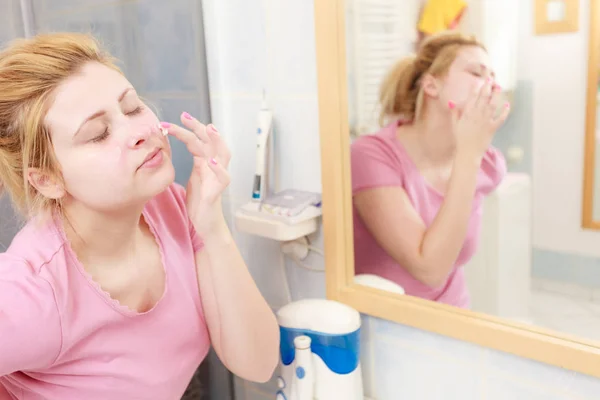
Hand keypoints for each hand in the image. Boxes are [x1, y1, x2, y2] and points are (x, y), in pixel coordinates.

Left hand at [162, 112, 230, 235]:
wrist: (204, 223)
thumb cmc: (198, 201)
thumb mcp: (192, 177)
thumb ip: (190, 162)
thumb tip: (172, 149)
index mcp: (205, 162)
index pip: (198, 140)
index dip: (188, 128)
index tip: (174, 119)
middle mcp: (214, 166)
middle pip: (211, 141)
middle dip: (199, 127)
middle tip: (185, 116)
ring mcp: (218, 177)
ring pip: (224, 154)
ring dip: (218, 141)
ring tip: (209, 129)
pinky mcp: (218, 191)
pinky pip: (223, 178)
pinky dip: (219, 168)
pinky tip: (210, 161)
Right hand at [449, 79, 509, 161]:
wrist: (467, 152)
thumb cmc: (460, 138)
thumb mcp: (454, 124)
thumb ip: (454, 112)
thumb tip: (451, 101)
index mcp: (467, 113)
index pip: (472, 97)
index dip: (477, 88)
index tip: (480, 81)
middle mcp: (477, 115)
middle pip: (484, 97)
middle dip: (488, 87)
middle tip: (491, 79)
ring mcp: (485, 121)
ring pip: (493, 104)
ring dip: (496, 95)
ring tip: (498, 87)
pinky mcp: (492, 128)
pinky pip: (500, 118)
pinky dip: (505, 111)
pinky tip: (507, 105)